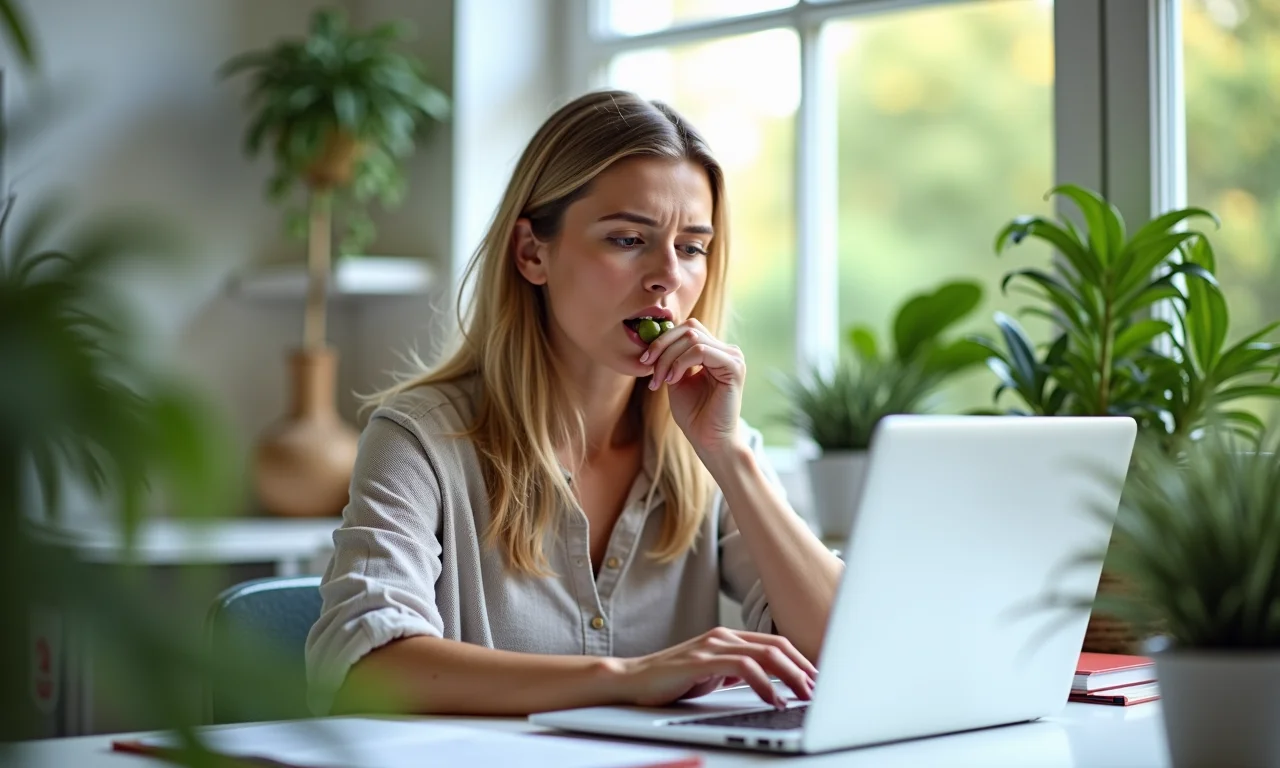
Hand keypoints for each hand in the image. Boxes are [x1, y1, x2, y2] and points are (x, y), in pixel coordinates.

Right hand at [611, 627, 816, 708]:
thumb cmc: (672, 681)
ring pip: (765, 655)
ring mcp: (712, 646)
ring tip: (804, 696)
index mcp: (728, 637)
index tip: (818, 680)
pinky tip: (774, 699)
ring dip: (791, 677)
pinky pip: (743, 668)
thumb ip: (737, 673)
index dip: (801, 661)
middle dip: (803, 669)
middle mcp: (723, 636)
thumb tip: (770, 685)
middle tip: (820, 690)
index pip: (775, 644)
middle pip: (777, 647)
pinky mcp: (702, 660)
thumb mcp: (712, 675)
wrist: (632, 681)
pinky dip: (765, 684)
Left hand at [640, 319, 745, 452]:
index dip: (663, 339)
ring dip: (668, 358)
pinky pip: (701, 351)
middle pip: (689, 329)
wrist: (708, 440)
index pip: (688, 329)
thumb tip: (654, 338)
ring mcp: (733, 357)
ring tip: (661, 380)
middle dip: (663, 346)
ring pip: (692, 339)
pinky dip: (681, 363)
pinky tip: (673, 380)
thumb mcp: (675, 379)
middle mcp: (726, 351)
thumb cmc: (694, 414)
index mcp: (715, 351)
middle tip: (648, 367)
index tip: (644, 360)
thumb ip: (670, 358)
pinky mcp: (734, 368)